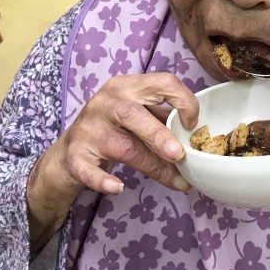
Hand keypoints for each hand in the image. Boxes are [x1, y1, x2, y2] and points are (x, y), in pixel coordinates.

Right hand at [26, 73, 197, 248]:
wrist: (68, 154)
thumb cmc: (112, 130)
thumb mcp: (138, 117)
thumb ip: (165, 122)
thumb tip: (201, 140)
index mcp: (127, 87)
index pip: (161, 82)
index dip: (182, 100)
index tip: (193, 124)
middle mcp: (105, 103)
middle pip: (134, 114)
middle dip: (159, 134)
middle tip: (179, 154)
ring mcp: (88, 129)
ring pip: (121, 147)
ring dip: (152, 166)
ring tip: (176, 182)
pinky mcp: (75, 156)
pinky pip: (89, 170)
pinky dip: (103, 180)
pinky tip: (118, 187)